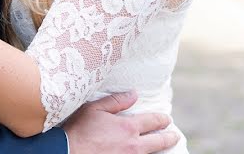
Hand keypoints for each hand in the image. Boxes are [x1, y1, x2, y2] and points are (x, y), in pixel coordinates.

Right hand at [64, 91, 178, 153]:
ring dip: (159, 150)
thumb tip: (133, 94)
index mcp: (127, 127)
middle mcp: (133, 145)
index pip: (152, 121)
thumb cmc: (79, 129)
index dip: (161, 119)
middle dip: (169, 137)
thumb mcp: (94, 109)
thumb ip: (116, 101)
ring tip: (163, 147)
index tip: (167, 119)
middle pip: (158, 142)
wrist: (69, 152)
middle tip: (174, 135)